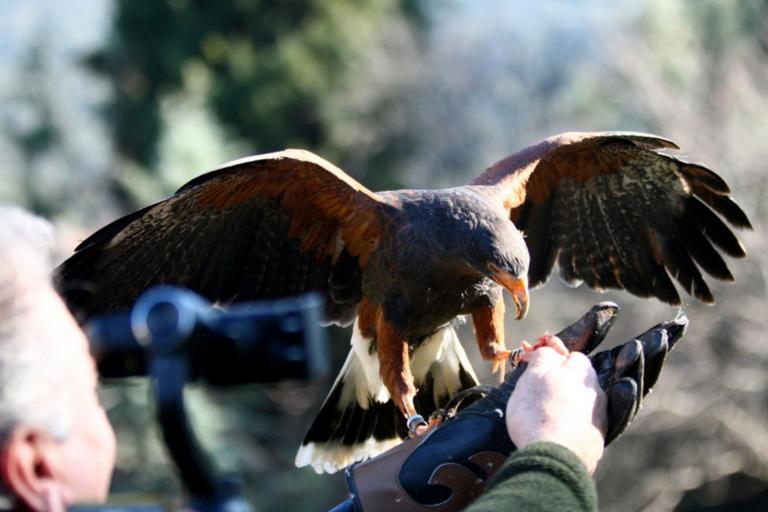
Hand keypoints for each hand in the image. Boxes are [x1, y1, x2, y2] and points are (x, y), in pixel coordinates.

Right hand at [505, 337, 607, 473]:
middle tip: (541, 394)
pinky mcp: (598, 441)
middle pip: (581, 380)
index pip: (573, 357)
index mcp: (581, 373)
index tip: (539, 370)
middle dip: (565, 383)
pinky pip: (584, 426)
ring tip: (548, 417)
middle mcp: (596, 393)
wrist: (553, 460)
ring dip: (570, 405)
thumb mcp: (531, 378)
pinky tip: (557, 433)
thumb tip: (549, 350)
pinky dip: (573, 426)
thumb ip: (542, 358)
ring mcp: (600, 418)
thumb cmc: (536, 414)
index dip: (555, 361)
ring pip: (584, 403)